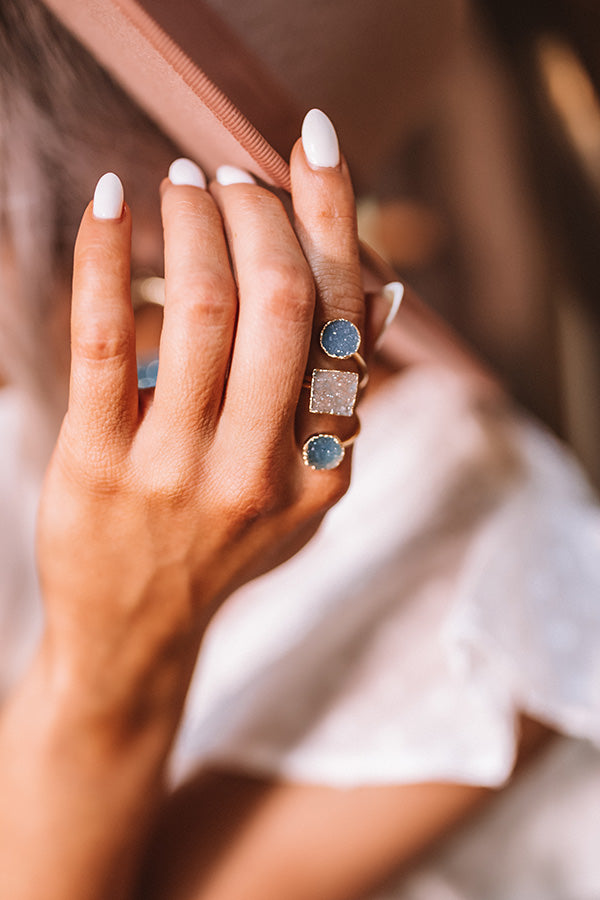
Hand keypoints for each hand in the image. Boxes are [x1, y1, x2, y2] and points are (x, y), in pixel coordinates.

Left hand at [36, 112, 364, 726]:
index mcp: (322, 473)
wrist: (135, 634)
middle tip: (231, 176)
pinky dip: (105, 255)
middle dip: (260, 212)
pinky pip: (101, 340)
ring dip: (193, 223)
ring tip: (181, 182)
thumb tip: (385, 294)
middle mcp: (260, 471)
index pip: (342, 321)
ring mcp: (177, 471)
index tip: (313, 146)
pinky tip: (111, 201)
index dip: (333, 219)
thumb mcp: (303, 494)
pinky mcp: (95, 467)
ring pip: (201, 310)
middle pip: (279, 304)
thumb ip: (342, 400)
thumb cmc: (221, 548)